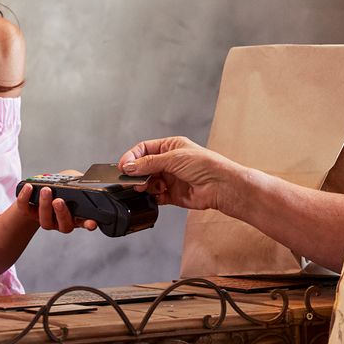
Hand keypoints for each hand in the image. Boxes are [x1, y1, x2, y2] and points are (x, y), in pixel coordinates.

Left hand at [18, 180, 99, 233]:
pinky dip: (25, 198)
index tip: (92, 223)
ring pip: (45, 220)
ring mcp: (46, 220)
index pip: (85, 222)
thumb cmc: (61, 187)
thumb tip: (83, 178)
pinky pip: (25, 210)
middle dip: (61, 212)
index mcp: (76, 216)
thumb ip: (80, 182)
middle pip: (64, 224)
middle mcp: (61, 222)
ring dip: (45, 205)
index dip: (89, 224)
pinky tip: (29, 187)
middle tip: (59, 201)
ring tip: (46, 190)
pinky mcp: (29, 214)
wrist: (42, 190)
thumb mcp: (74, 181)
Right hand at [119, 137, 239, 212]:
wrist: (220, 186)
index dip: (132, 157)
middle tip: (131, 179)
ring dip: (144, 185)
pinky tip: (156, 194)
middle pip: (144, 167)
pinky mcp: (172, 194)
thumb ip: (149, 163)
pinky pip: (155, 196)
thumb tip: (130, 166)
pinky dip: (152, 196)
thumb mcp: (174, 158)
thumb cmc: (206, 165)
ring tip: (145, 186)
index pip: (144, 149)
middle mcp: (169, 162)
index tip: (123, 166)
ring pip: (148, 182)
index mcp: (170, 147)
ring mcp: (170, 178)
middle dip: (137, 173)